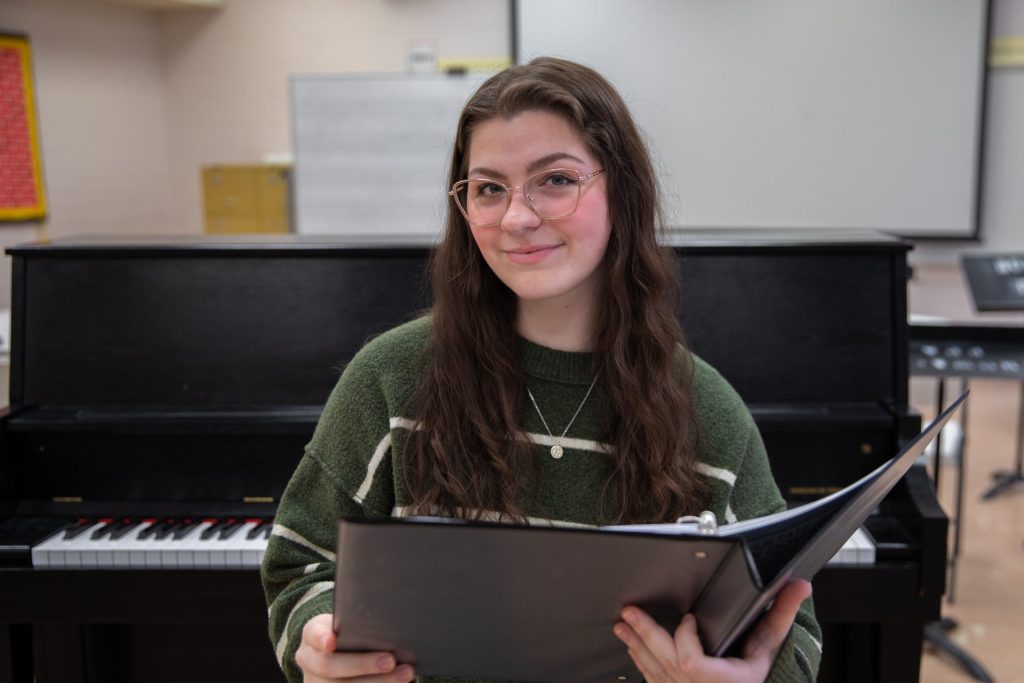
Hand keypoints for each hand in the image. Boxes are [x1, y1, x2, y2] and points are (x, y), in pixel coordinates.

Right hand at [295, 613, 415, 682]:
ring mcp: (316, 682)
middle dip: (363, 664)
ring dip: (379, 682)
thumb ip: (357, 622)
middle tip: (390, 660)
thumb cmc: (348, 632)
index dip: (322, 639)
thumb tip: (389, 621)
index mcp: (312, 635)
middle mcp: (309, 661)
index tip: (332, 642)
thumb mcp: (347, 623)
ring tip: (405, 673)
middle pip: (330, 666)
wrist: (336, 651)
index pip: (314, 634)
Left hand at [612, 579, 811, 682]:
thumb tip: (801, 585)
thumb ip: (780, 616)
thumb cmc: (755, 680)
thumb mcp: (768, 650)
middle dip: (645, 634)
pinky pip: (652, 679)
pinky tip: (632, 646)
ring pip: (653, 670)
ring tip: (622, 624)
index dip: (685, 639)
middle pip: (664, 662)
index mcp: (722, 681)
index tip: (689, 617)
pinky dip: (640, 661)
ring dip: (636, 645)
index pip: (691, 663)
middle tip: (629, 612)